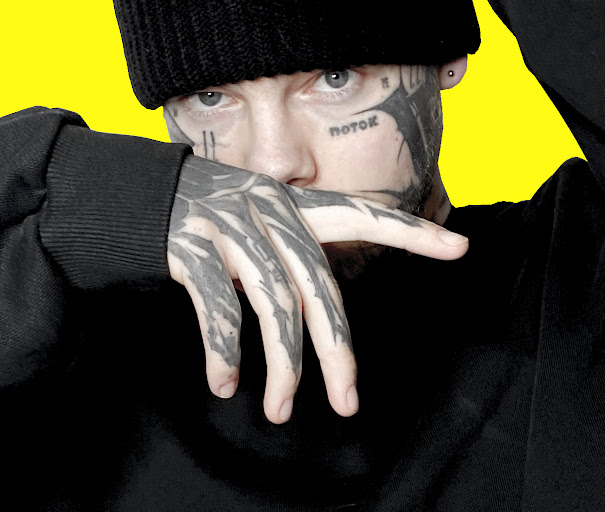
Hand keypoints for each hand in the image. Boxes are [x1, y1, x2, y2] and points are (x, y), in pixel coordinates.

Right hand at [167, 155, 466, 423]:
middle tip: (348, 402)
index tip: (459, 247)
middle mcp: (270, 211)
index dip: (410, 231)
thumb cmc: (216, 218)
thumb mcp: (263, 222)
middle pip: (317, 286)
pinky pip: (216, 306)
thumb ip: (295, 254)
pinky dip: (223, 351)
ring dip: (282, 364)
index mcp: (296, 206)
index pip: (363, 214)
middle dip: (336, 350)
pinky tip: (225, 383)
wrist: (144, 193)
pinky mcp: (192, 247)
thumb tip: (319, 319)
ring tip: (283, 411)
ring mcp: (231, 226)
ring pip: (272, 303)